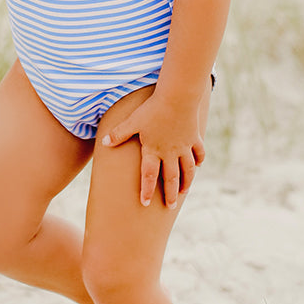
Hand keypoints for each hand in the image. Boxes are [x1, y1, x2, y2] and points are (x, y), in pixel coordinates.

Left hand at [102, 91, 204, 208]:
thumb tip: (105, 143)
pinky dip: (199, 160)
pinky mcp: (194, 138)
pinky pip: (198, 153)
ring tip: (184, 192)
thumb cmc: (152, 108)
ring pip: (188, 170)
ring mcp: (184, 146)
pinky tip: (198, 165)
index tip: (144, 203)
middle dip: (170, 194)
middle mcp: (170, 152)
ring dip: (186, 182)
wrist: (177, 97)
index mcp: (153, 150)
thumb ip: (119, 133)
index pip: (148, 175)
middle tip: (170, 206)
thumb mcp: (133, 121)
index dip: (146, 190)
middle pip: (171, 178)